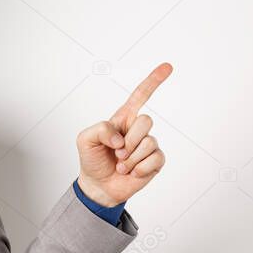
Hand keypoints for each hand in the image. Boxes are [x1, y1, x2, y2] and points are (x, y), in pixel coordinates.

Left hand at [76, 63, 172, 205]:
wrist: (98, 185)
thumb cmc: (92, 159)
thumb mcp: (84, 139)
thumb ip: (100, 129)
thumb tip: (121, 137)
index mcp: (122, 119)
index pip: (140, 96)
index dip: (153, 81)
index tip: (168, 66)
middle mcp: (138, 129)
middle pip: (147, 121)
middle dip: (129, 140)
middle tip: (117, 152)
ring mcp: (148, 145)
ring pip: (149, 142)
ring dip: (130, 158)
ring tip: (121, 164)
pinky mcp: (156, 161)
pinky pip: (155, 159)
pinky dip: (138, 168)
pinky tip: (131, 172)